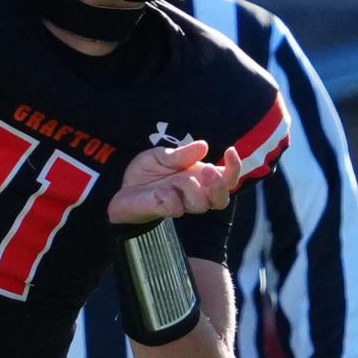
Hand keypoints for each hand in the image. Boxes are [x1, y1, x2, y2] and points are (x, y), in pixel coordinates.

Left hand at [107, 139, 241, 226]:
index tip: (230, 150)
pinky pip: (174, 208)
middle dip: (218, 185)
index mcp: (199, 178)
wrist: (123, 186)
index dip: (235, 167)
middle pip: (221, 200)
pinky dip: (168, 197)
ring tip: (178, 180)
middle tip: (205, 170)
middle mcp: (194, 194)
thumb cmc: (148, 172)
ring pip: (200, 205)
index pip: (228, 179)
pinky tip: (158, 191)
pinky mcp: (162, 211)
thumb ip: (182, 154)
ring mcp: (180, 204)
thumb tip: (203, 146)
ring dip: (192, 189)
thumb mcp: (163, 156)